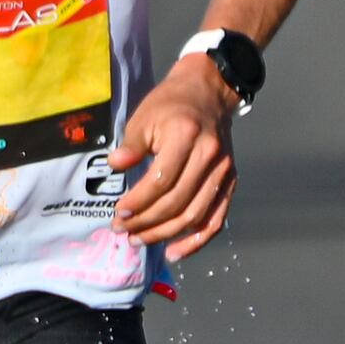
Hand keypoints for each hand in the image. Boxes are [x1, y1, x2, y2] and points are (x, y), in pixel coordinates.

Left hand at [109, 58, 239, 261]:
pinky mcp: (231, 180)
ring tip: (140, 241)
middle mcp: (209, 156)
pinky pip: (216, 218)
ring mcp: (224, 170)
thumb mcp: (143, 116)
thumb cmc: (170, 104)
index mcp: (186, 136)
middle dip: (146, 222)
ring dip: (165, 234)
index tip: (118, 214)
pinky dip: (197, 240)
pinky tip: (175, 252)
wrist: (208, 92)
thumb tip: (114, 167)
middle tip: (123, 230)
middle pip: (177, 202)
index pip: (161, 181)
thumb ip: (130, 145)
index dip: (138, 202)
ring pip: (195, 216)